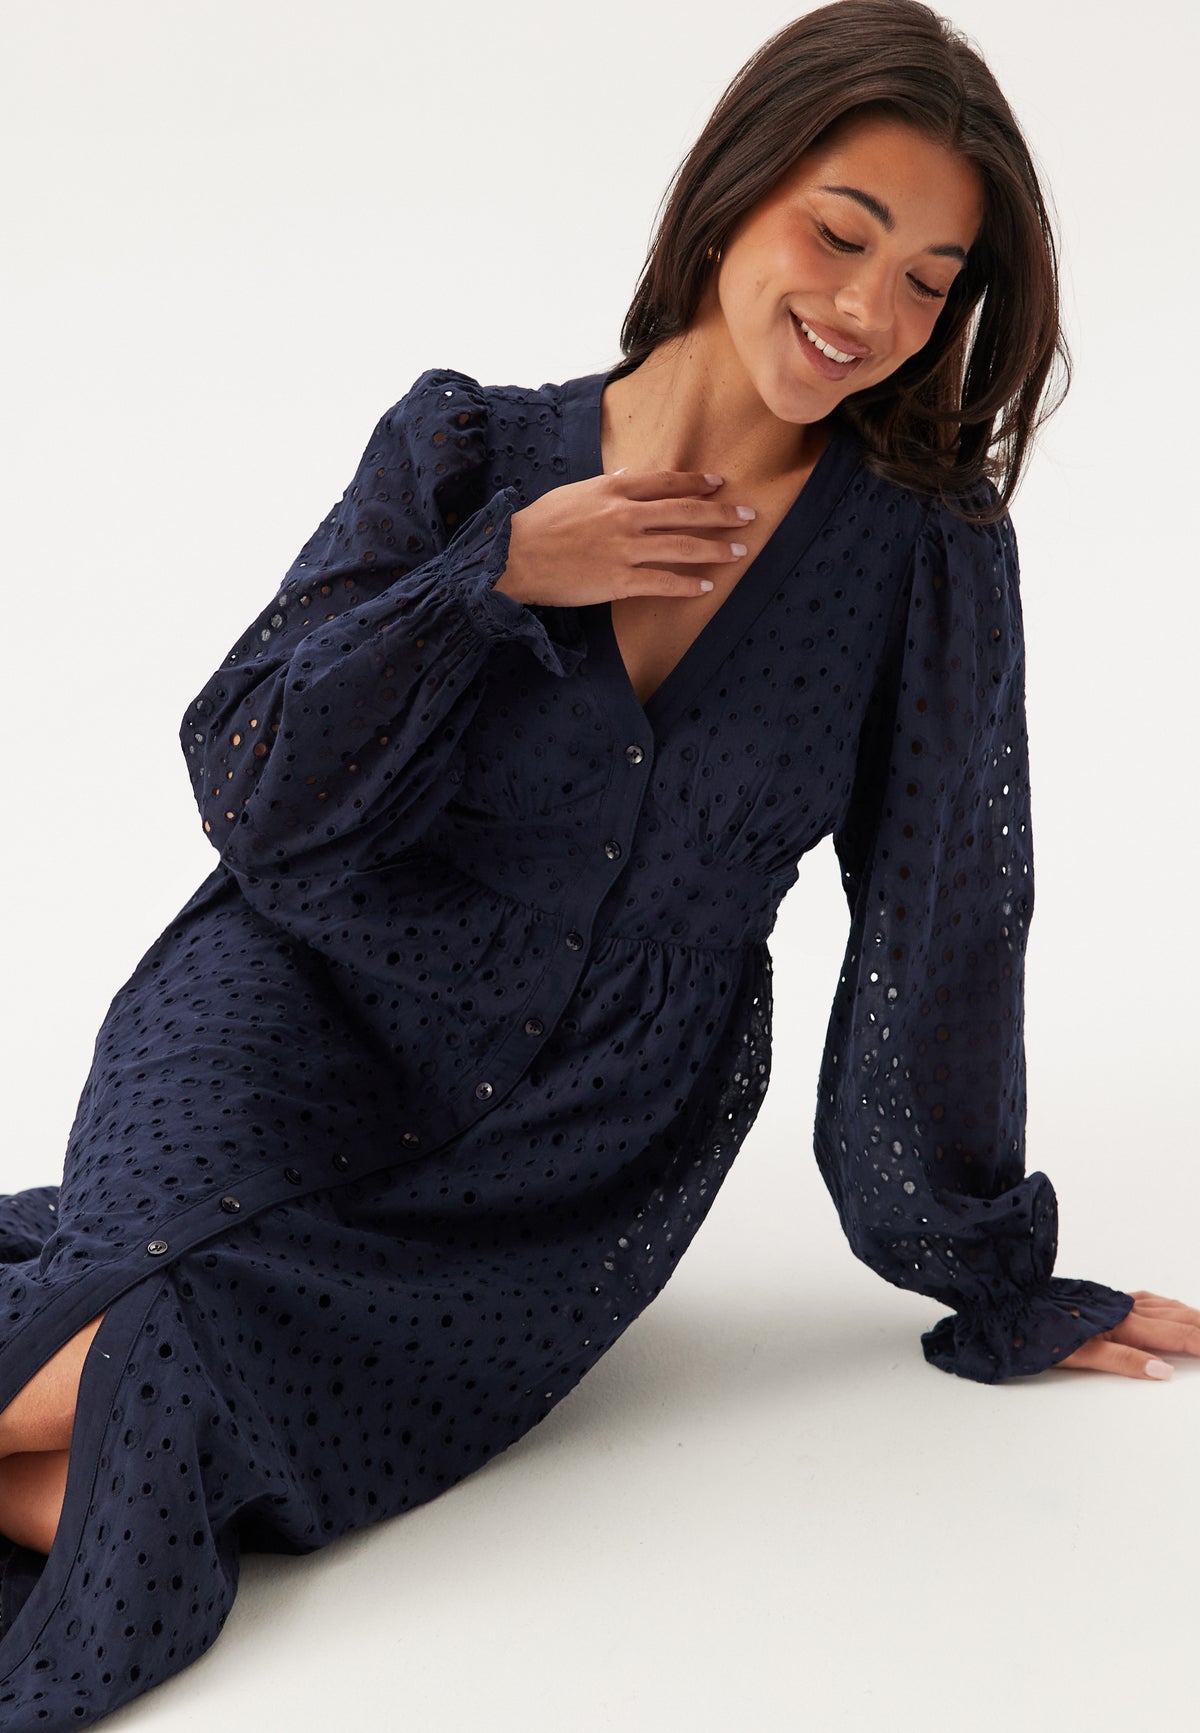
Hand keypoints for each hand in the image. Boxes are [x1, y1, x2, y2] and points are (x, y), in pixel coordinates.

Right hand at [497, 469, 753, 607]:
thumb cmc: (539, 525)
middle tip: (748, 515)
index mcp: (613, 491)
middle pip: (684, 512)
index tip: (718, 483)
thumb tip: (627, 478)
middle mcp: (624, 516)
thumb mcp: (574, 494)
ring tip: (738, 551)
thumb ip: (605, 487)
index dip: (695, 483)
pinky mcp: (618, 580)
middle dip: (720, 514)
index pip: (665, 482)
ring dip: (714, 548)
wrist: (512, 557)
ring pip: (681, 546)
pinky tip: (706, 585)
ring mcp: (623, 549)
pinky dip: (687, 584)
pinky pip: (662, 582)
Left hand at [1052, 1289, 1199, 1379]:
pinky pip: (1150, 1300)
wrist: (1015, 1304)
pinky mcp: (1108, 1300)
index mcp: (1124, 1324)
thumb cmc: (1044, 1332)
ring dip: (1193, 1316)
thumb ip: (1124, 1361)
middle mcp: (1126, 1309)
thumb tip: (1163, 1370)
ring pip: (1167, 1307)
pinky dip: (1170, 1305)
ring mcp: (1118, 1302)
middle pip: (1179, 1319)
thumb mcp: (1082, 1355)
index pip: (1178, 1335)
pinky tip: (1173, 1308)